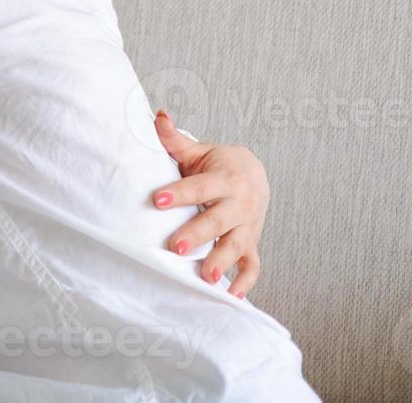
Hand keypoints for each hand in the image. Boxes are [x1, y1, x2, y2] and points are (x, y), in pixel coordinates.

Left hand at [152, 110, 268, 297]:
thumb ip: (175, 139)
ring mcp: (248, 226)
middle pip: (218, 220)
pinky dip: (246, 281)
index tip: (157, 199)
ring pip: (237, 245)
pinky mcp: (252, 242)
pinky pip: (253, 265)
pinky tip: (233, 296)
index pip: (200, 187)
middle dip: (198, 234)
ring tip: (205, 277)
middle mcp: (240, 204)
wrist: (254, 173)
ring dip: (221, 261)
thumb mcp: (198, 150)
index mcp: (225, 178)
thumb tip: (157, 116)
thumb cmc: (217, 163)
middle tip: (175, 246)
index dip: (179, 193)